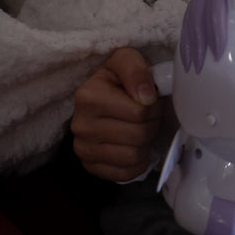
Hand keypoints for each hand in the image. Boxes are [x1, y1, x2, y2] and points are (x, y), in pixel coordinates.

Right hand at [71, 47, 164, 181]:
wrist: (103, 96)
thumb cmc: (117, 78)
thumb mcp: (126, 59)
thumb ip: (136, 69)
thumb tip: (146, 96)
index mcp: (87, 96)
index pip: (140, 111)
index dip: (153, 105)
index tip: (150, 98)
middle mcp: (80, 125)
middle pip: (138, 135)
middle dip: (152, 124)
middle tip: (149, 115)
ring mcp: (83, 149)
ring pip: (133, 156)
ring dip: (146, 143)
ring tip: (141, 128)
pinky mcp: (90, 167)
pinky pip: (124, 174)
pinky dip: (137, 162)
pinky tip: (135, 145)